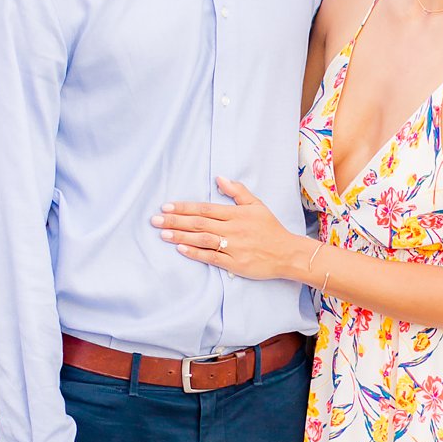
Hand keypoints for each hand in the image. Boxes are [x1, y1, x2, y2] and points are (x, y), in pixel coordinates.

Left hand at [152, 179, 307, 281]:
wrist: (287, 253)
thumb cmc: (270, 229)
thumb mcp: (257, 205)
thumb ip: (238, 191)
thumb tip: (219, 178)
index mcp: (236, 214)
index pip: (205, 208)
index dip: (184, 207)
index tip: (166, 207)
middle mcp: (233, 229)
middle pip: (199, 223)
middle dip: (175, 221)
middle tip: (155, 220)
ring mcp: (234, 246)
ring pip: (202, 239)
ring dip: (181, 236)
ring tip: (163, 234)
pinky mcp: (235, 263)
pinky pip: (211, 257)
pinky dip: (195, 253)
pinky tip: (181, 250)